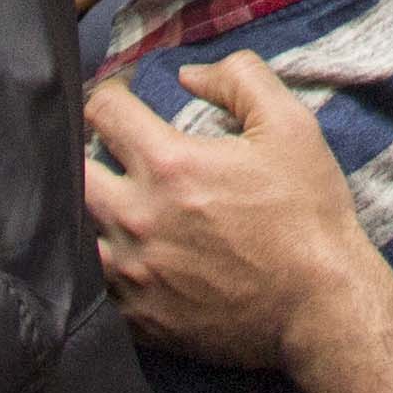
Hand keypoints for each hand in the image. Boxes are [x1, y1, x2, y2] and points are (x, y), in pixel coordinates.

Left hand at [84, 54, 387, 370]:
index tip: (123, 100)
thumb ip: (240, 79)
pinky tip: (128, 253)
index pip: (103, 111)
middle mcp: (137, 219)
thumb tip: (189, 74)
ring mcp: (133, 274)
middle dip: (86, 150)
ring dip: (89, 210)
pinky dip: (103, 262)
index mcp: (169, 166)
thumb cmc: (308, 214)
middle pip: (72, 170)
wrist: (320, 305)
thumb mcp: (290, 125)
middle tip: (111, 150)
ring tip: (114, 202)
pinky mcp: (138, 317)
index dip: (111, 94)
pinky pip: (94, 284)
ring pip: (75, 231)